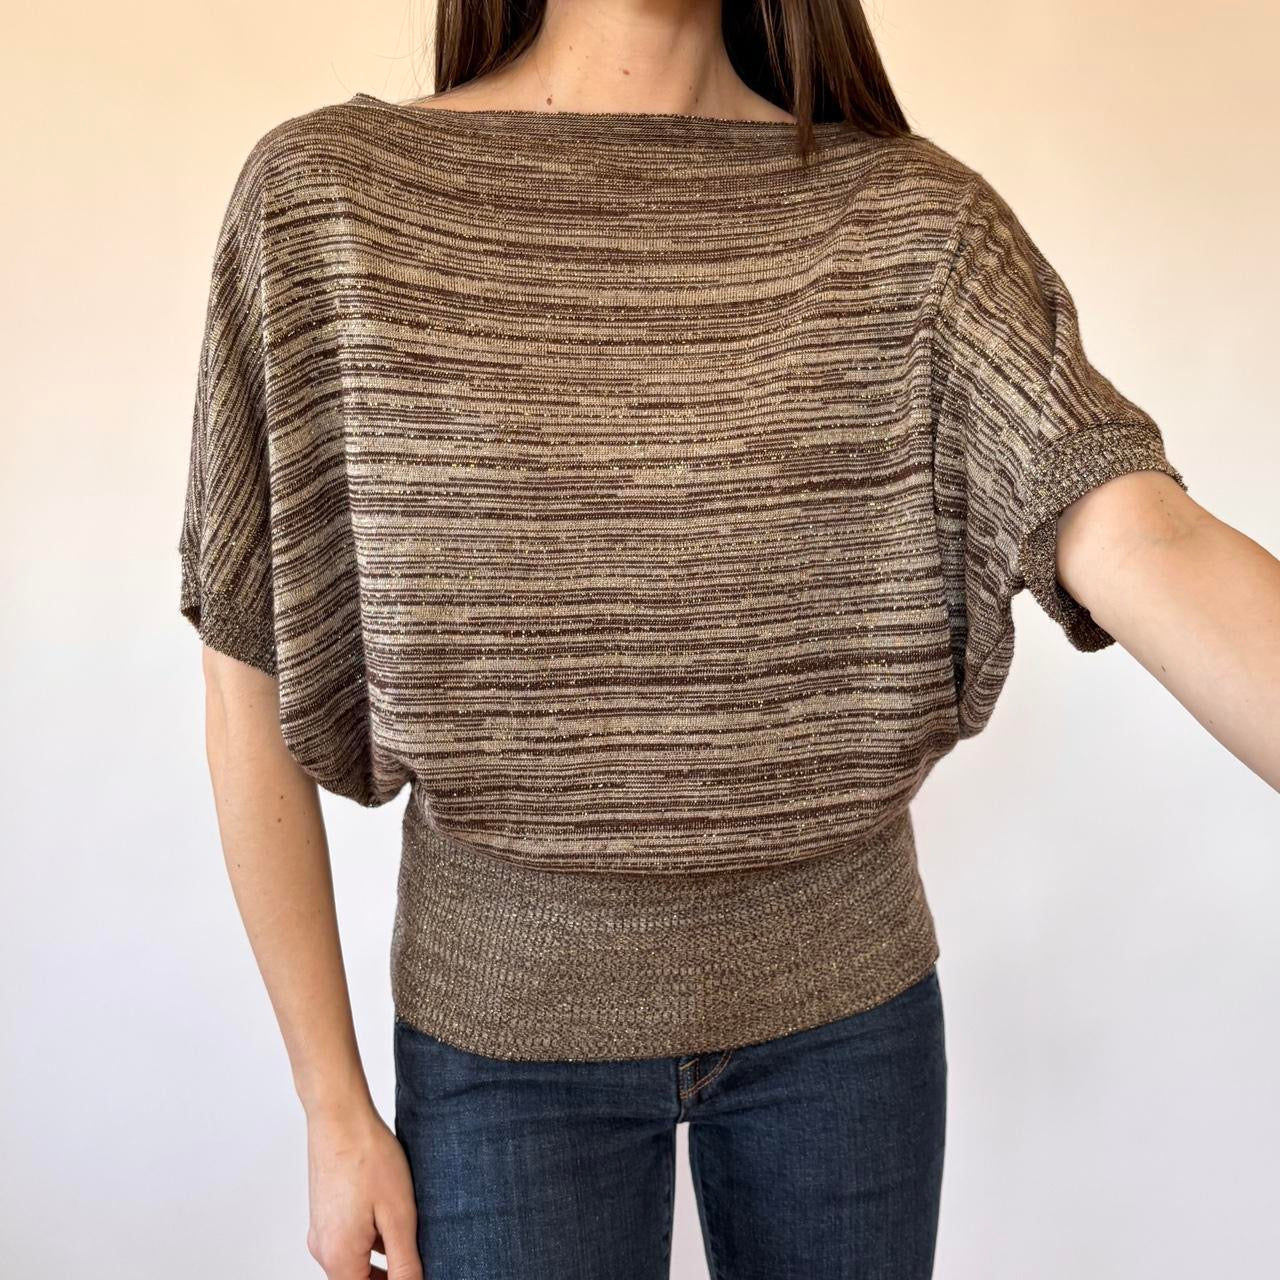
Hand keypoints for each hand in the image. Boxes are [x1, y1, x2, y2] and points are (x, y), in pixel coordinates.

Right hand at [304, 1101, 421, 1278]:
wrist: (340, 1116)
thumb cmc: (368, 1157)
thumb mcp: (398, 1215)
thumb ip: (404, 1264)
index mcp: (339, 1257)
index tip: (416, 1272)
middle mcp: (323, 1249)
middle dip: (389, 1278)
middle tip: (419, 1261)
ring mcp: (322, 1231)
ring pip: (355, 1263)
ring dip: (382, 1261)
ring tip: (412, 1240)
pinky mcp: (325, 1214)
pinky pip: (349, 1242)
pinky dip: (372, 1242)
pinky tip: (394, 1220)